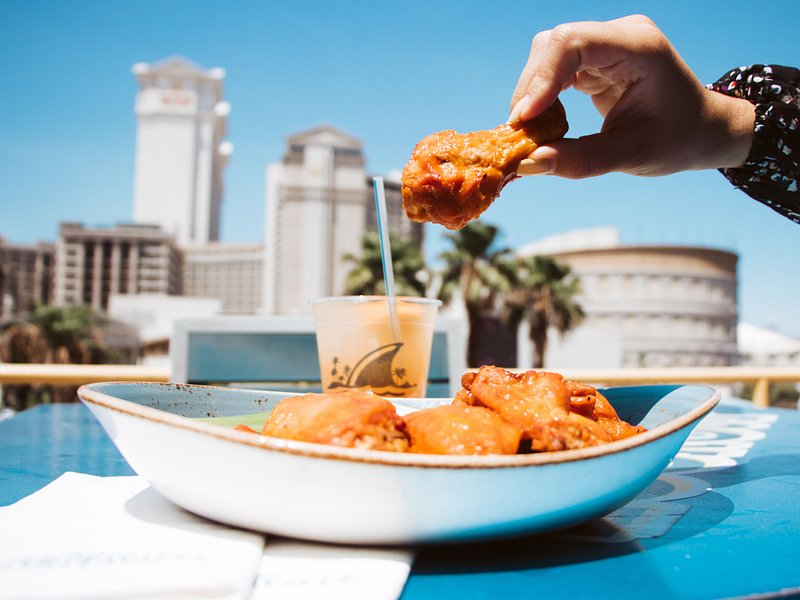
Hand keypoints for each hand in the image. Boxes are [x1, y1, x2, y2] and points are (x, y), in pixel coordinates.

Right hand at [510, 15, 754, 177]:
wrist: (702, 130)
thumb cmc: (678, 139)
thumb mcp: (631, 154)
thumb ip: (580, 160)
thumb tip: (528, 164)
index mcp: (639, 47)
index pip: (573, 42)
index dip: (542, 78)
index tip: (525, 120)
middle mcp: (619, 35)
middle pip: (554, 45)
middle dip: (531, 89)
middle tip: (522, 134)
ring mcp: (606, 43)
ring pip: (548, 54)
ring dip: (533, 93)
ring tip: (535, 131)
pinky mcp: (595, 58)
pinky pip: (555, 68)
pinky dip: (543, 96)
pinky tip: (547, 122)